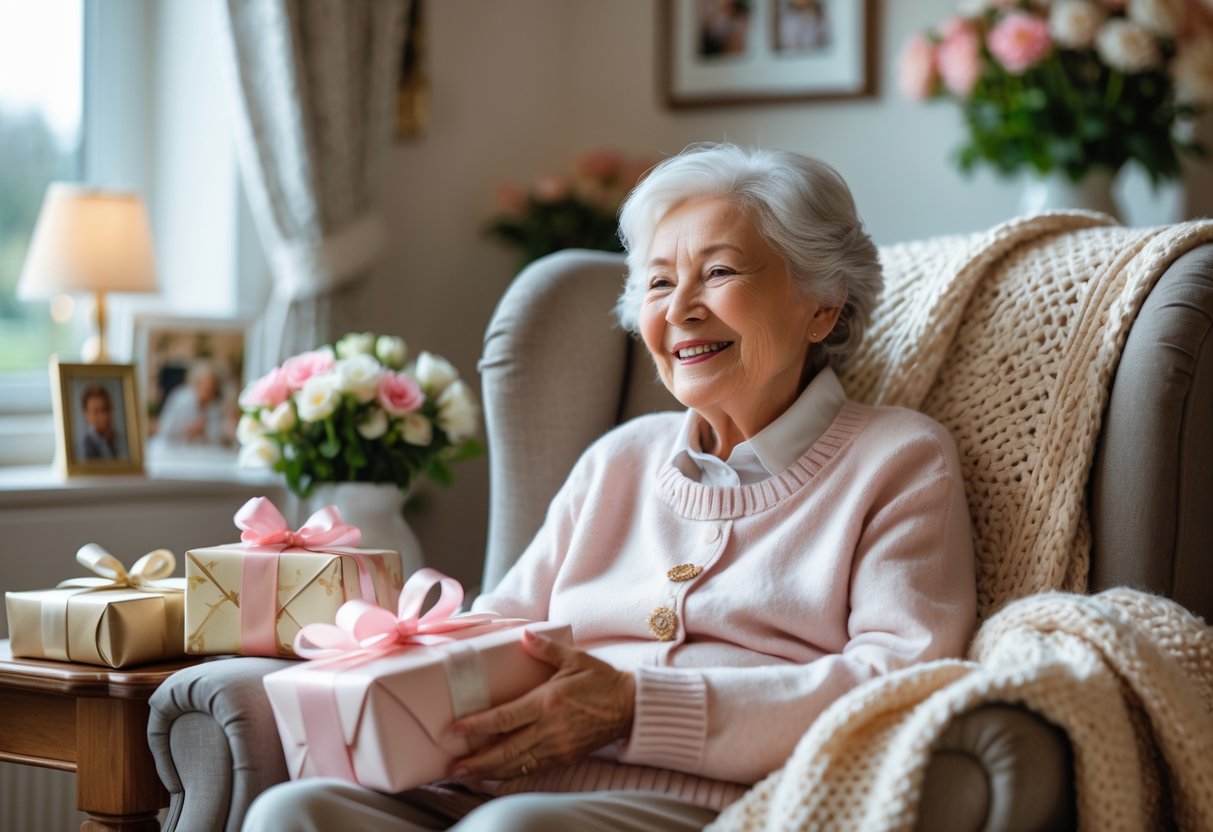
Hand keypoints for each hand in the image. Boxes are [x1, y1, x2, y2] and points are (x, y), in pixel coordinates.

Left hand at [449, 629, 634, 780]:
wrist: (630, 706)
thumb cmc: (602, 680)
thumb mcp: (574, 658)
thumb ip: (546, 649)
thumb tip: (525, 635)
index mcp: (547, 701)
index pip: (505, 717)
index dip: (478, 725)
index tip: (456, 729)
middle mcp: (549, 728)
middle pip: (506, 749)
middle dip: (477, 760)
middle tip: (453, 767)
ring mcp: (557, 746)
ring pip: (517, 763)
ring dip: (490, 771)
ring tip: (466, 776)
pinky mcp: (565, 757)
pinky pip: (533, 769)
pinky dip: (512, 774)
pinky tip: (496, 776)